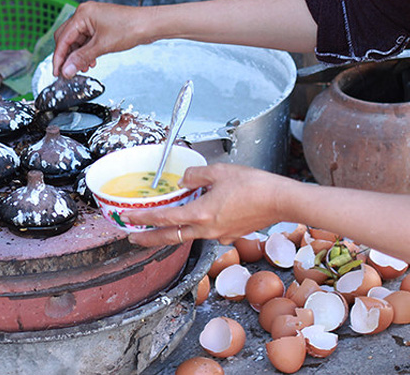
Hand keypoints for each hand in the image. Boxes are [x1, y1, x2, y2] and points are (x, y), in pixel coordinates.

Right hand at [51, 1, 152, 78]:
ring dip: (77, 55)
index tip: (57, 72)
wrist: (149, 25)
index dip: (59, 57)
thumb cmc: (130, 28)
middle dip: (67, 56)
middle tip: (67, 72)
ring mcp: (93, 19)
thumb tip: (67, 69)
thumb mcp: (102, 46)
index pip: (63, 38)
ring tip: (81, 68)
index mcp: (82, 14)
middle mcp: (85, 14)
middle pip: (67, 38)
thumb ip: (81, 58)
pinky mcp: (100, 25)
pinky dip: (86, 52)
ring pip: (77, 40)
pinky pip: (86, 40)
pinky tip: (90, 62)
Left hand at [124, 164, 291, 246]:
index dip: (143, 218)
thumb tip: (184, 180)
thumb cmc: (255, 185)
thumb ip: (196, 175)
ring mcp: (220, 235)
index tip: (127, 218)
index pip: (165, 219)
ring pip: (188, 235)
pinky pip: (207, 231)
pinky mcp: (231, 234)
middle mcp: (208, 229)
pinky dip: (196, 226)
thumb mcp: (220, 171)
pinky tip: (198, 216)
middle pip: (171, 237)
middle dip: (149, 238)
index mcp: (202, 214)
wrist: (281, 200)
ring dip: (171, 232)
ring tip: (158, 226)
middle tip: (132, 237)